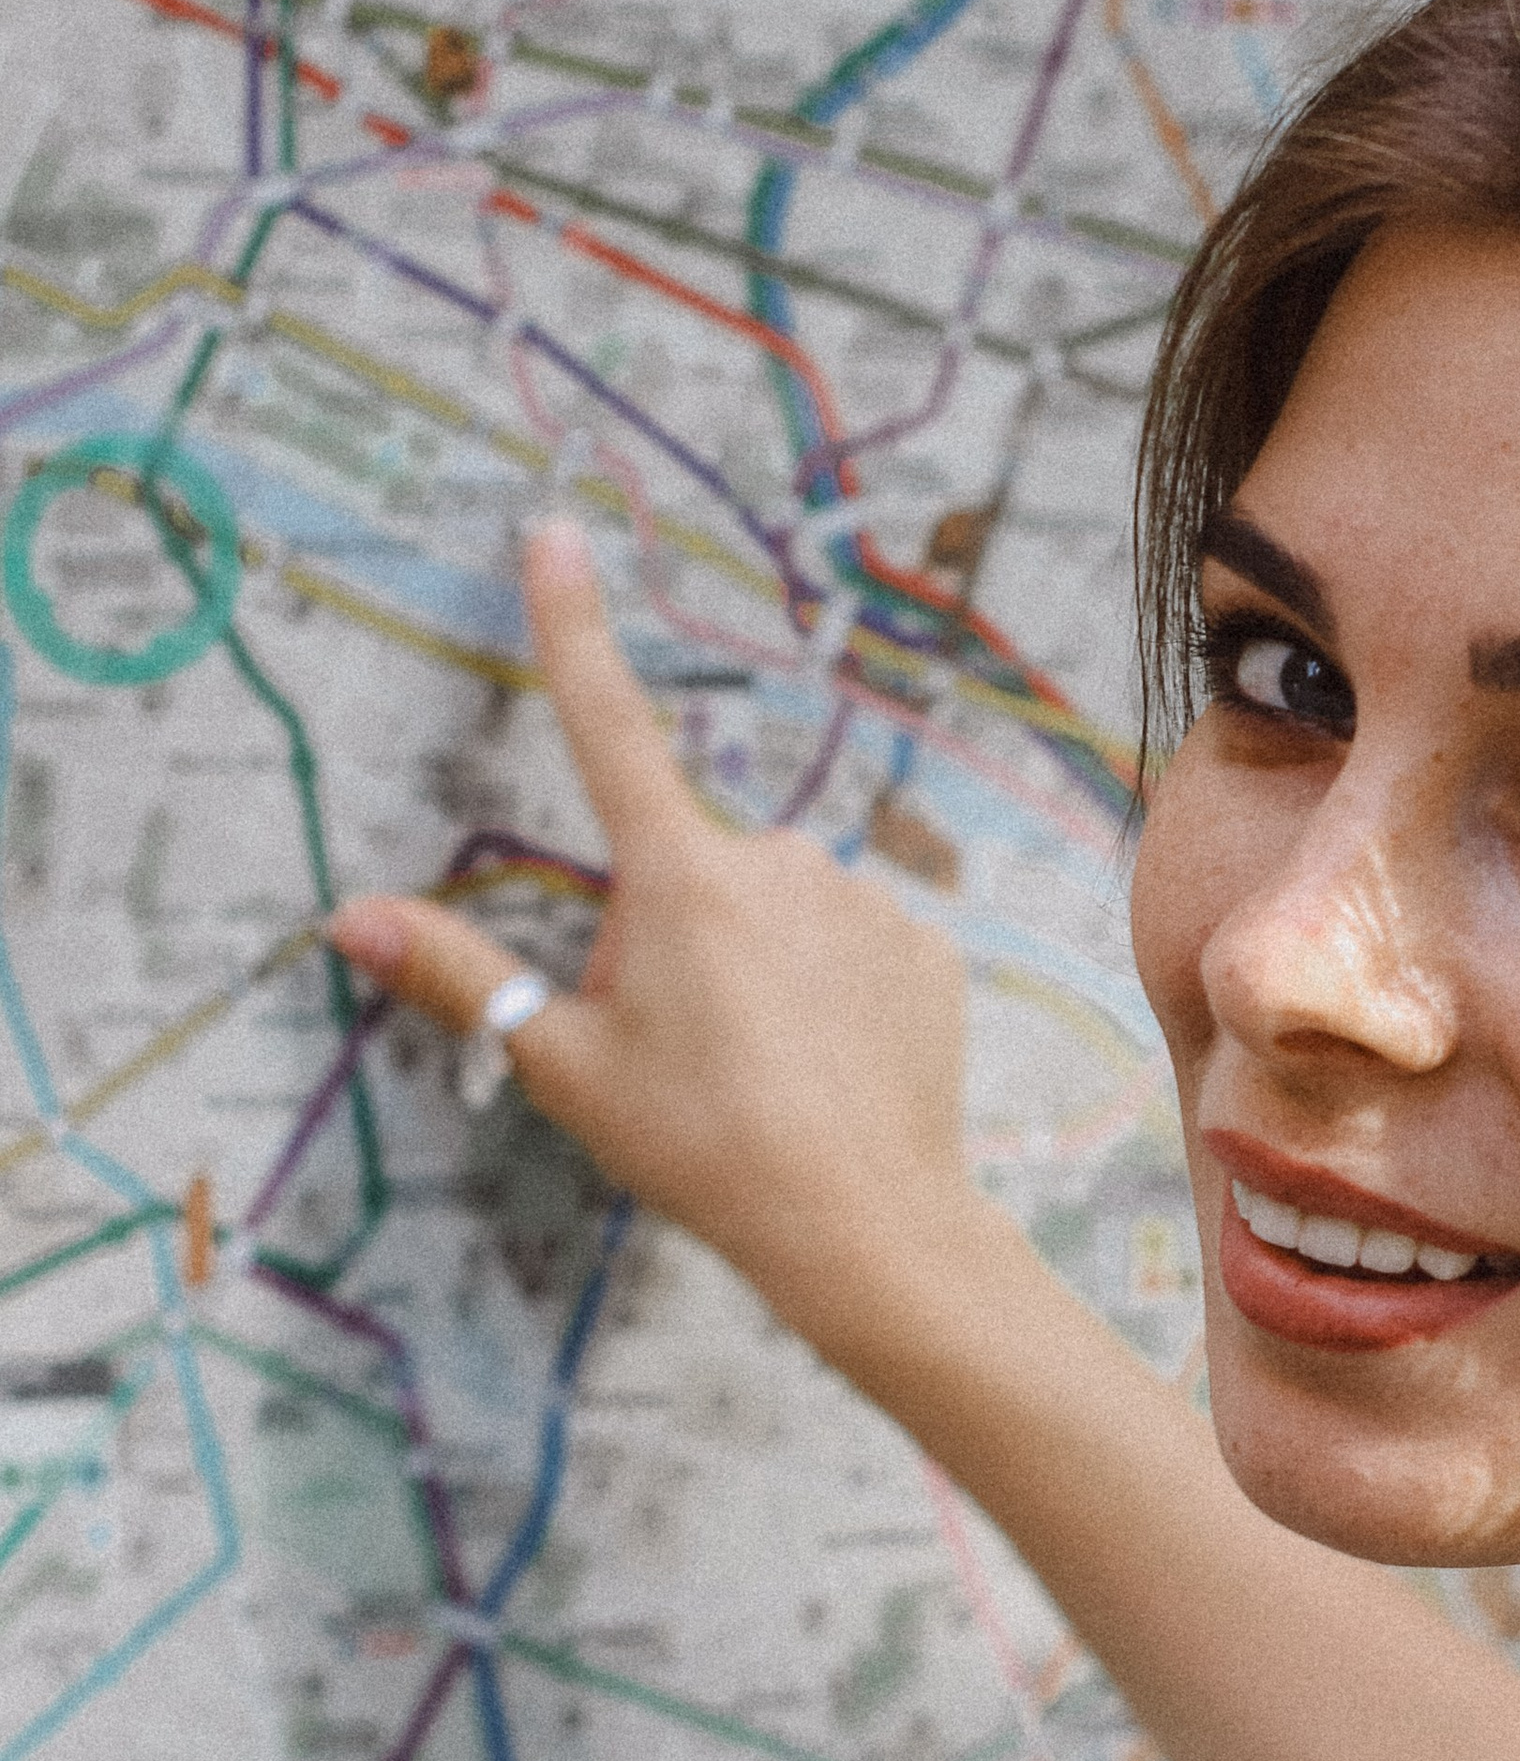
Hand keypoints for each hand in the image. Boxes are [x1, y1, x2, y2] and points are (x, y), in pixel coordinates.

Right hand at [330, 519, 994, 1379]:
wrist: (866, 1224)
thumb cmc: (704, 1148)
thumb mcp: (567, 1065)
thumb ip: (464, 976)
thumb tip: (354, 917)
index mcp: (677, 877)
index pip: (604, 725)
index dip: (572, 628)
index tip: (555, 536)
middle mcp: (776, 860)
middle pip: (689, 876)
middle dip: (671, 943)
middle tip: (682, 1053)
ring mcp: (862, 898)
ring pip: (776, 917)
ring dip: (756, 972)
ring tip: (762, 1077)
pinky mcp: (925, 945)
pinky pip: (852, 950)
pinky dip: (832, 997)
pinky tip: (830, 1072)